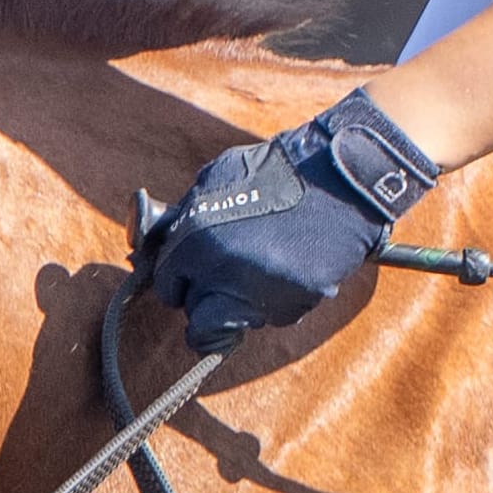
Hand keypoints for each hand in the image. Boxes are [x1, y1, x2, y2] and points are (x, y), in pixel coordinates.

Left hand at [123, 94, 439, 376]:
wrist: (339, 175)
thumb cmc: (274, 171)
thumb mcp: (214, 179)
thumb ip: (183, 218)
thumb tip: (153, 249)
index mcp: (196, 240)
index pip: (167, 287)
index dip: (179, 281)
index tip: (190, 278)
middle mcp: (224, 271)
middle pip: (198, 316)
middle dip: (207, 300)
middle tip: (226, 276)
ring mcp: (262, 292)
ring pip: (238, 321)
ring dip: (243, 301)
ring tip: (266, 261)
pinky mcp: (296, 302)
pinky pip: (275, 315)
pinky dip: (278, 298)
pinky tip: (291, 265)